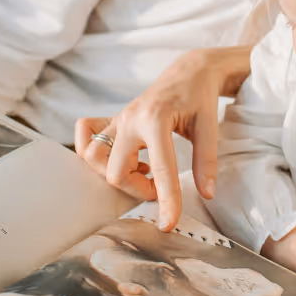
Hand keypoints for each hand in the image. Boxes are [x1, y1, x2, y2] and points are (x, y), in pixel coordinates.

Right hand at [75, 46, 251, 230]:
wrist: (188, 71)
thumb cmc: (199, 96)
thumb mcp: (209, 125)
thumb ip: (206, 160)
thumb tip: (205, 194)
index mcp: (156, 118)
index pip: (160, 169)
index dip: (167, 201)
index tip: (169, 224)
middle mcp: (130, 118)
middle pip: (115, 171)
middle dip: (136, 189)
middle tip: (160, 186)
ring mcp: (118, 118)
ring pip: (93, 156)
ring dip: (114, 173)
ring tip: (141, 170)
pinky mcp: (113, 120)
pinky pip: (86, 136)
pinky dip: (94, 153)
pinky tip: (122, 157)